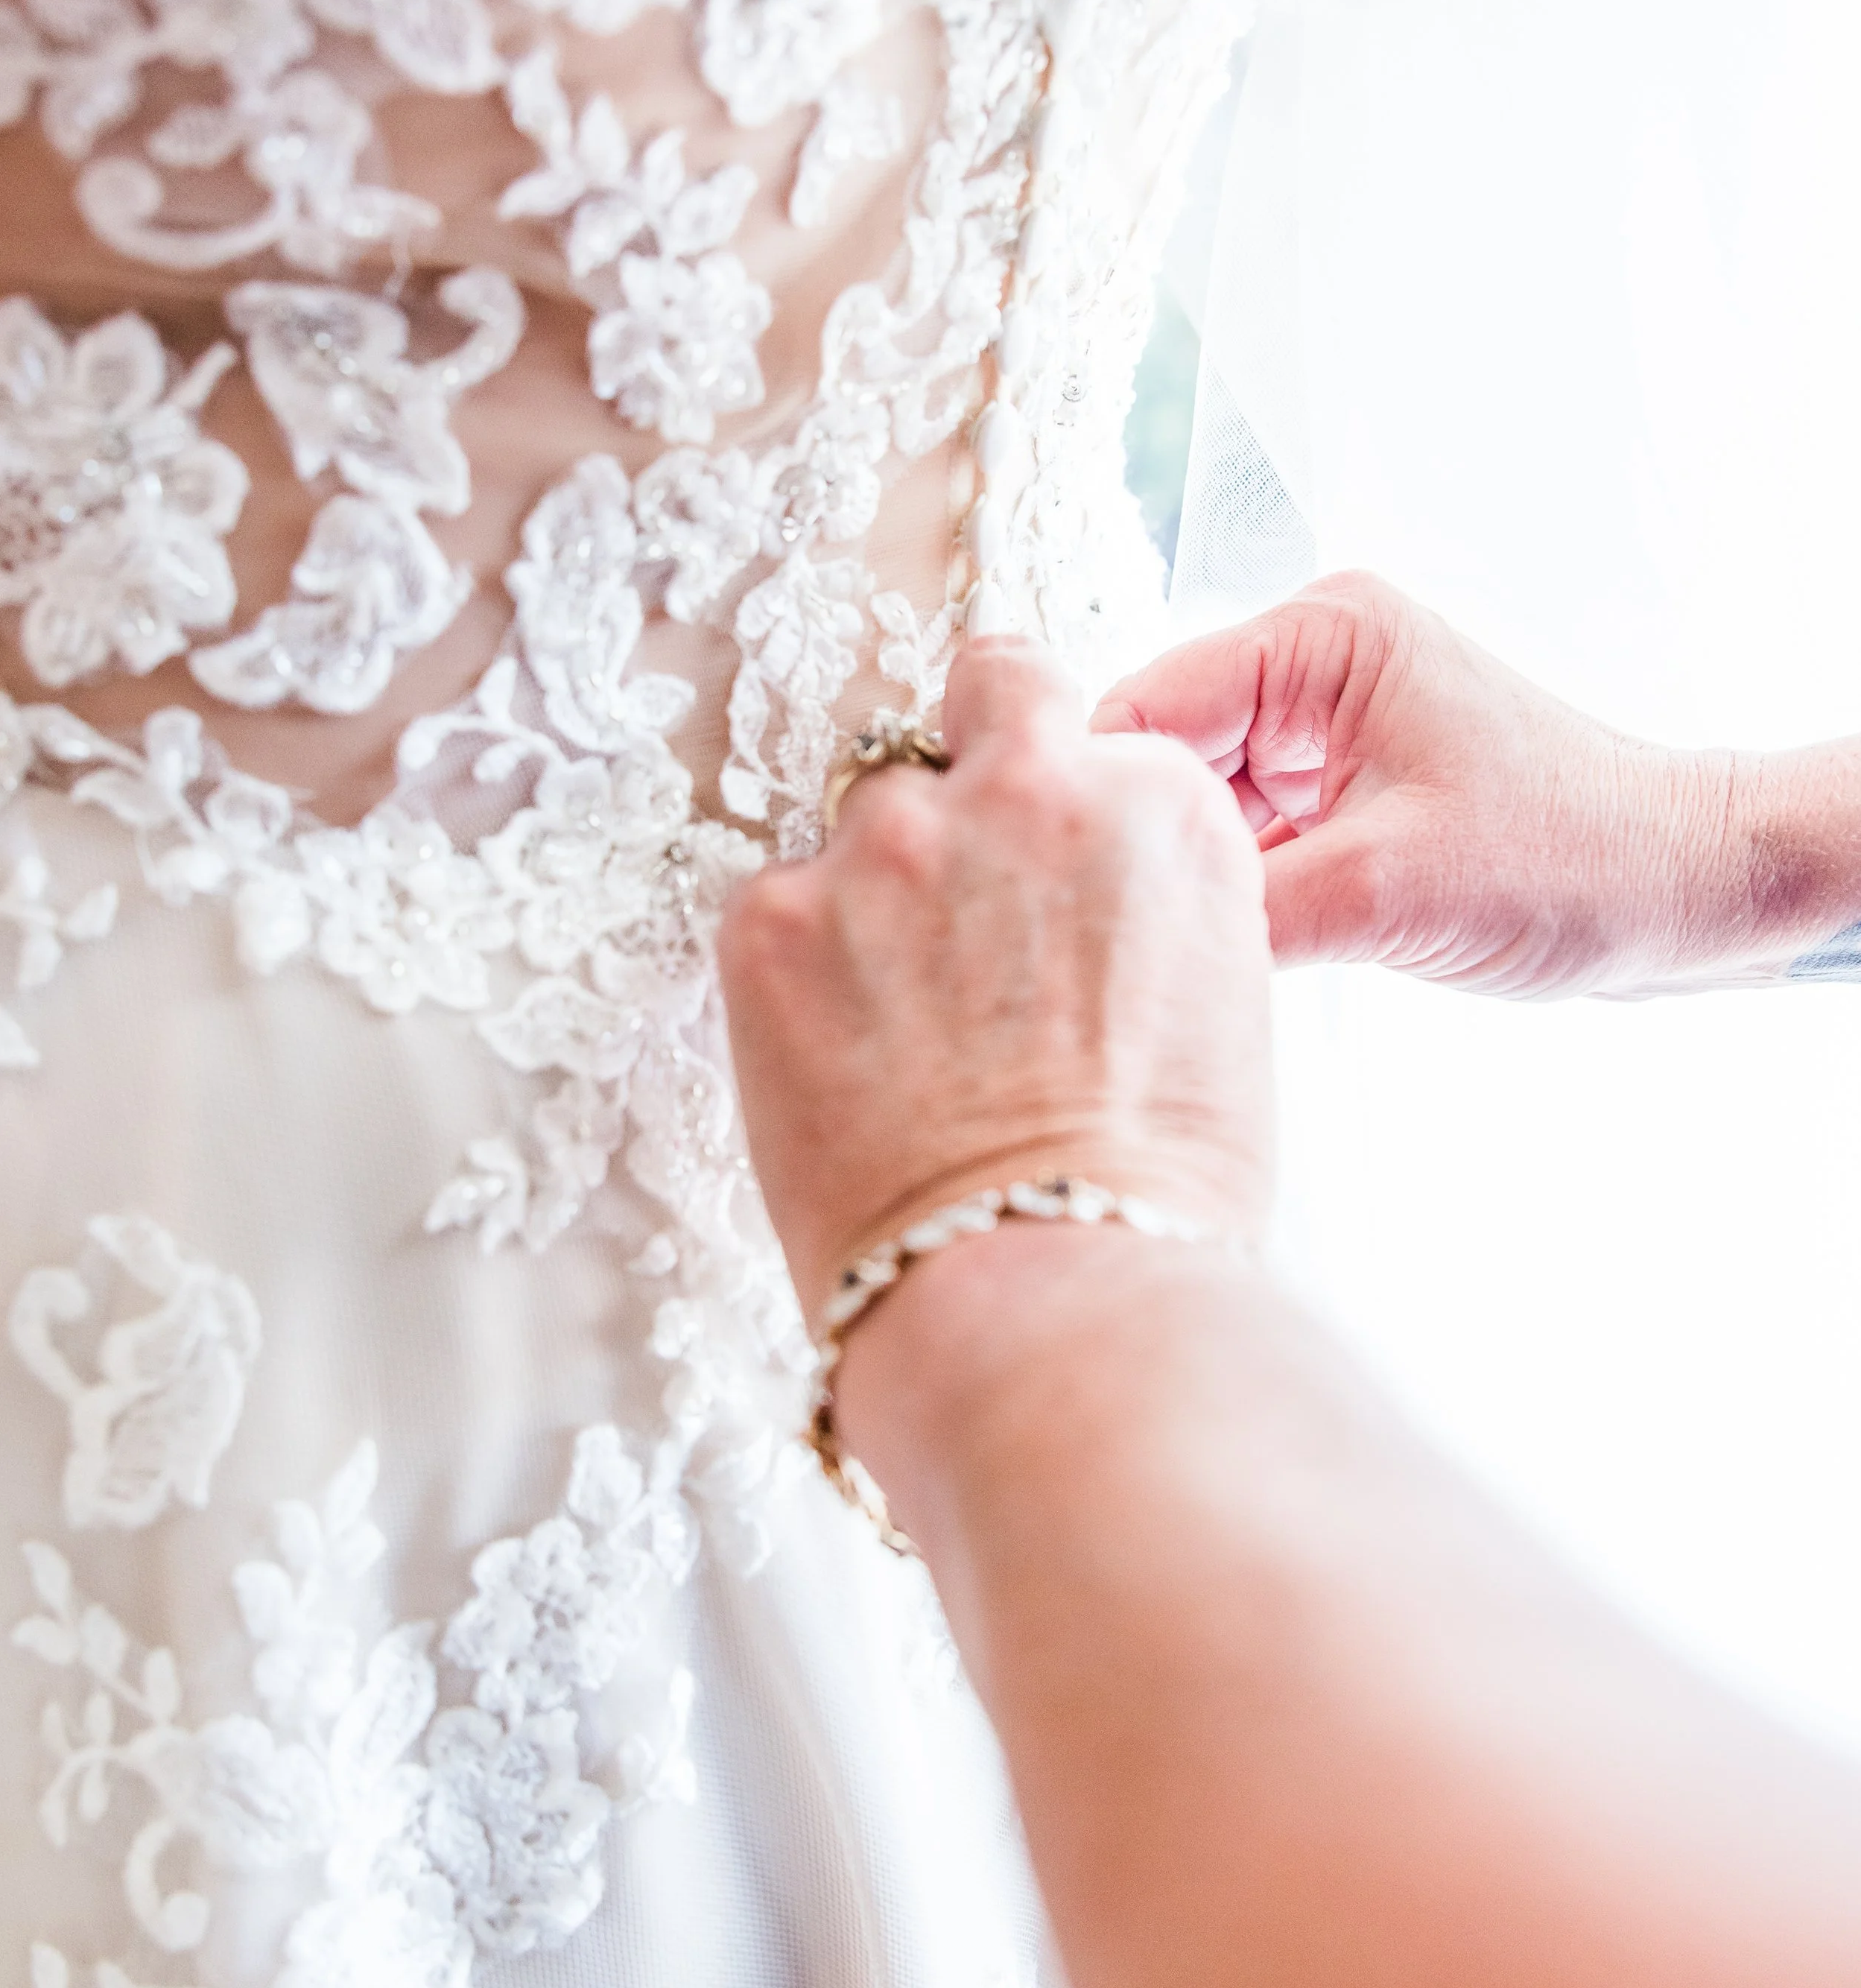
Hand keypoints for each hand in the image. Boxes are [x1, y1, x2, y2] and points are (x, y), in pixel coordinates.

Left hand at [718, 638, 1273, 1326]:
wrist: (1049, 1290)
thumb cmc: (1154, 1191)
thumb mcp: (1212, 1000)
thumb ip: (1135, 890)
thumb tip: (1072, 889)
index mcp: (1156, 803)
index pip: (1081, 728)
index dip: (1060, 805)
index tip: (1045, 878)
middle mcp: (1028, 788)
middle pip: (980, 697)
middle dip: (972, 762)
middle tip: (959, 882)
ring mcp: (891, 842)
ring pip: (868, 810)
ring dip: (879, 884)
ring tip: (901, 1024)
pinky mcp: (774, 915)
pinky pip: (776, 903)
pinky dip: (798, 971)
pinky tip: (841, 1067)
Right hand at [1095, 572, 1747, 996]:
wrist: (1690, 894)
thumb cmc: (1569, 861)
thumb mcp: (1381, 892)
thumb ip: (1235, 910)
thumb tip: (1111, 940)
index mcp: (1319, 638)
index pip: (1147, 703)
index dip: (1086, 793)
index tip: (1033, 882)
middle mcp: (1311, 668)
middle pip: (1160, 758)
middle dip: (1135, 846)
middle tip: (1081, 941)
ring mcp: (1324, 733)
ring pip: (1194, 812)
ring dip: (1178, 883)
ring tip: (1141, 958)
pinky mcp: (1340, 794)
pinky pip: (1242, 845)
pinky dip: (1226, 900)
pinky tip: (1198, 957)